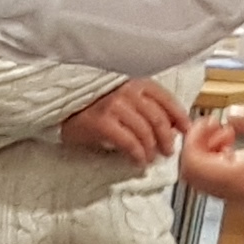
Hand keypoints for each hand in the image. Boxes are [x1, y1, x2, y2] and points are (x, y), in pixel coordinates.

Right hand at [60, 77, 188, 165]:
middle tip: (167, 151)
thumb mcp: (120, 97)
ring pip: (144, 131)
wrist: (57, 109)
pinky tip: (137, 161)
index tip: (185, 130)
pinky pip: (128, 141)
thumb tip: (167, 124)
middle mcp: (127, 91)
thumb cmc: (89, 105)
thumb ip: (142, 105)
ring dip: (151, 148)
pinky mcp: (102, 122)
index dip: (179, 116)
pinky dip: (136, 154)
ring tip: (150, 159)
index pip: (166, 100)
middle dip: (166, 138)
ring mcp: (115, 106)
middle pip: (158, 118)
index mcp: (136, 83)